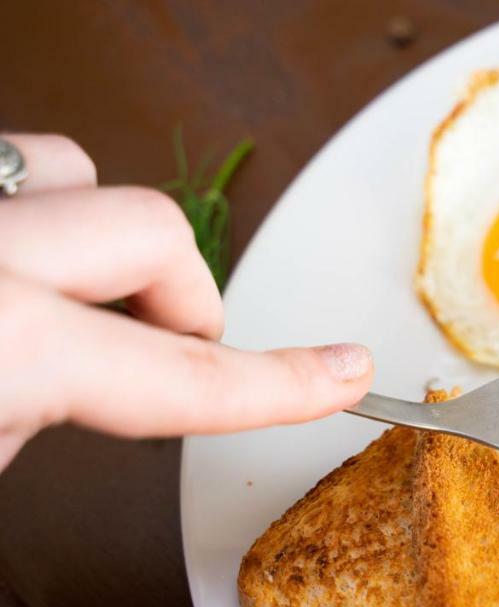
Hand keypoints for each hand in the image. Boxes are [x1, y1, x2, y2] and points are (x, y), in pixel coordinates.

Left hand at [0, 134, 373, 469]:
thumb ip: (31, 423)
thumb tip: (32, 409)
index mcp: (11, 342)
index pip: (190, 376)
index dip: (285, 386)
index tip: (341, 376)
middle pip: (157, 233)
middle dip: (185, 296)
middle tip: (165, 348)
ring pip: (70, 167)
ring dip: (93, 232)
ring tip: (72, 295)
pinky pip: (9, 169)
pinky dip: (32, 215)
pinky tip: (11, 265)